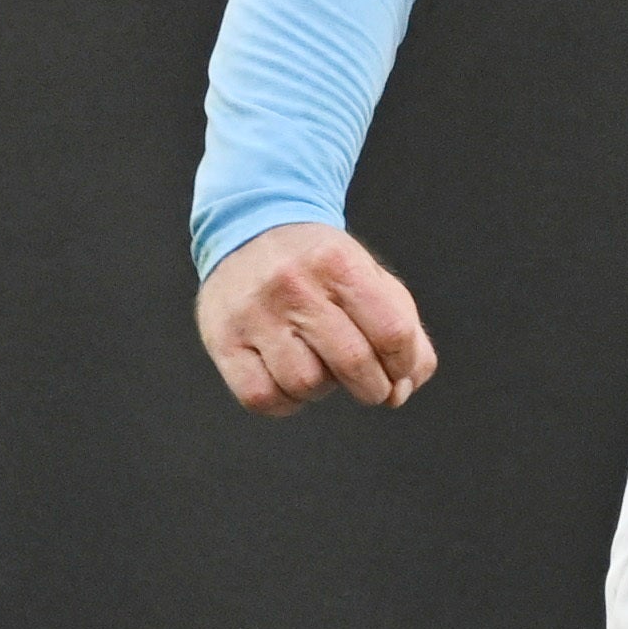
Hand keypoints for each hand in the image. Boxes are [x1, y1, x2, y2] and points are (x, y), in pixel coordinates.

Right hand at [196, 219, 433, 414]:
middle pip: (353, 362)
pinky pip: (261, 397)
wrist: (249, 226)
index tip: (399, 370)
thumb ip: (404, 332)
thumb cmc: (320, 266)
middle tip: (370, 384)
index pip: (392, 331)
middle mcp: (294, 284)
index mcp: (338, 263)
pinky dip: (285, 402)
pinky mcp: (223, 339)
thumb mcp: (369, 277)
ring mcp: (254, 313)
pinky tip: (289, 381)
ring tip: (319, 368)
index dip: (405, 364)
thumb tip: (402, 391)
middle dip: (373, 388)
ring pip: (305, 383)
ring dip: (323, 390)